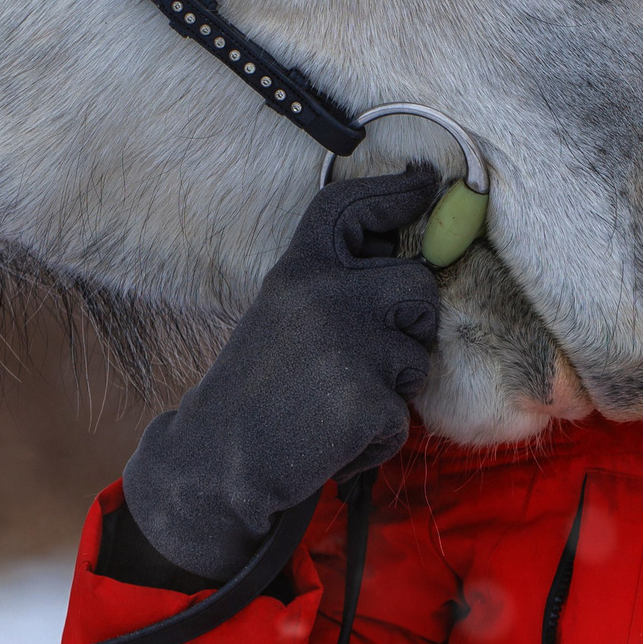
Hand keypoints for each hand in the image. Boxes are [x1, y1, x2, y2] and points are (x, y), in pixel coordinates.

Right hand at [120, 164, 443, 582]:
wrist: (217, 461)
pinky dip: (376, 436)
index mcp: (299, 269)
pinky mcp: (367, 399)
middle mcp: (326, 295)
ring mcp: (350, 345)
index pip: (350, 208)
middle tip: (368, 358)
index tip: (425, 182)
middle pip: (419, 284)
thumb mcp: (282, 314)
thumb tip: (402, 251)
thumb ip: (334, 283)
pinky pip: (403, 414)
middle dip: (412, 322)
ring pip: (417, 355)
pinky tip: (332, 438)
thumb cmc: (256, 389)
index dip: (394, 191)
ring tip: (334, 402)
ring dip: (390, 387)